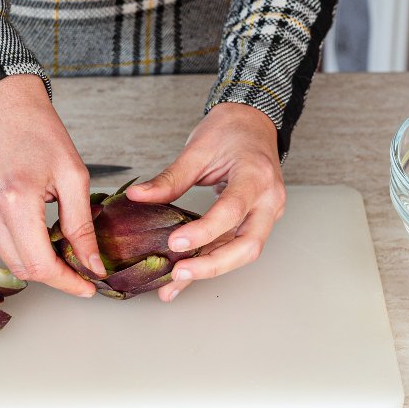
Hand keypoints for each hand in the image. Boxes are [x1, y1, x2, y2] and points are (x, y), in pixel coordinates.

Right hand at [0, 75, 103, 296]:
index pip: (39, 265)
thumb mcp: (73, 174)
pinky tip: (30, 217)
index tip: (87, 286)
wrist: (0, 99)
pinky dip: (16, 237)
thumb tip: (92, 265)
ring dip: (34, 255)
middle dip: (52, 273)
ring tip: (56, 237)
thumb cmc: (38, 128)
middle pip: (21, 268)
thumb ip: (82, 225)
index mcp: (14, 199)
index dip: (66, 282)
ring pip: (6, 255)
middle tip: (78, 266)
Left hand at [126, 102, 285, 301]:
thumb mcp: (198, 149)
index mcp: (256, 176)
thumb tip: (138, 197)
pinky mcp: (258, 221)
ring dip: (210, 271)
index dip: (204, 231)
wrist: (254, 122)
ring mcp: (268, 213)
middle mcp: (269, 200)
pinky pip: (236, 246)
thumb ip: (170, 178)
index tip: (174, 243)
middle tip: (178, 274)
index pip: (231, 211)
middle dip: (213, 266)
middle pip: (248, 246)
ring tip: (174, 285)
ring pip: (245, 252)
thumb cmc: (230, 131)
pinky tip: (186, 274)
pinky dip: (212, 261)